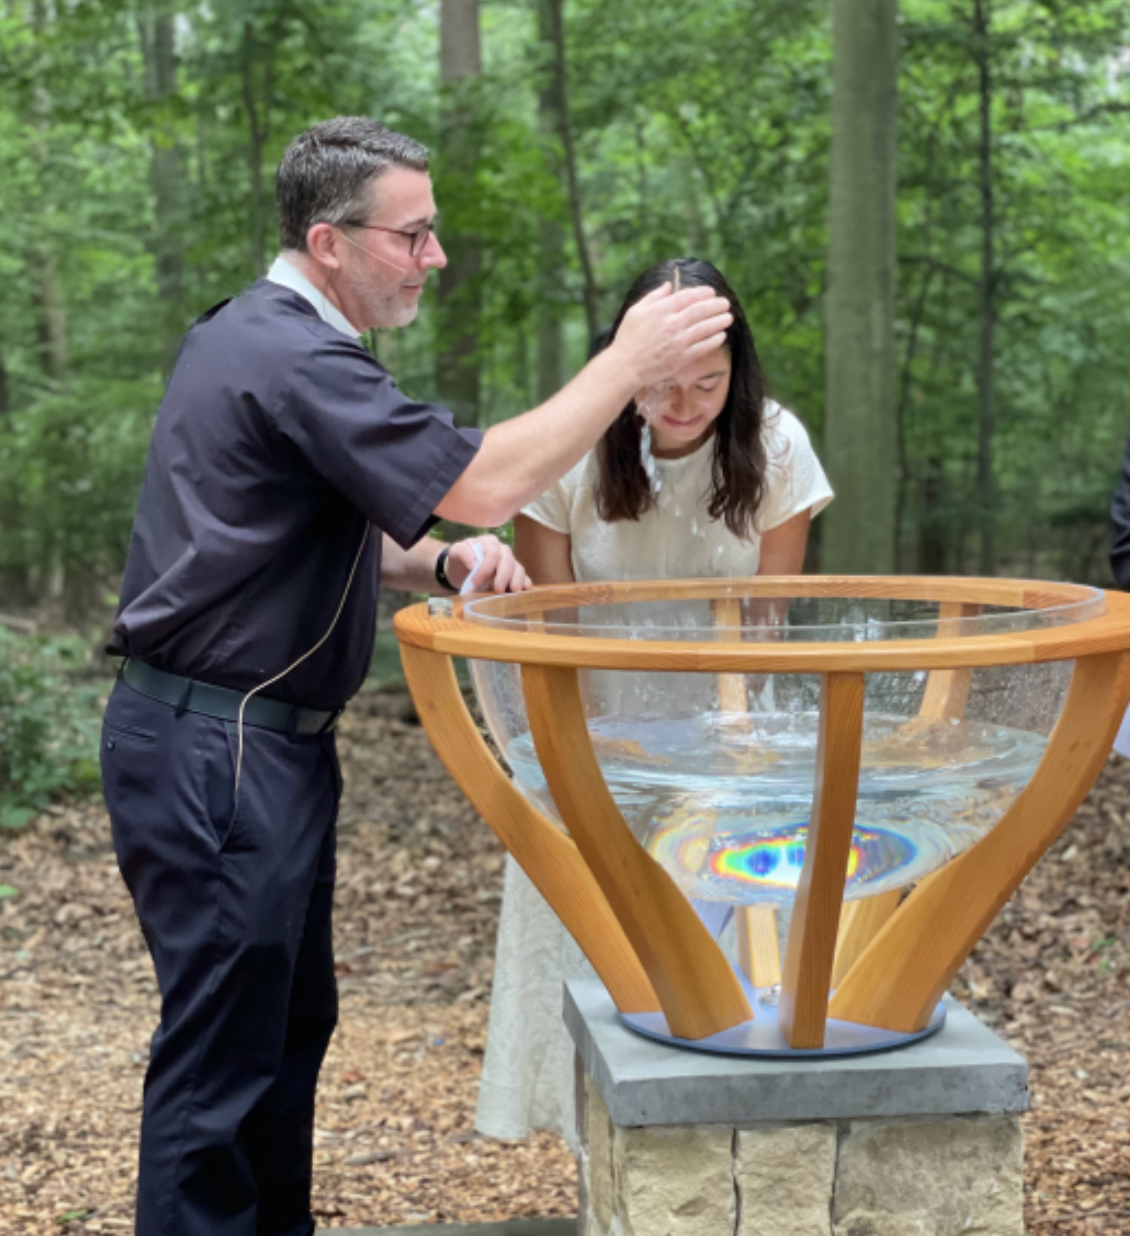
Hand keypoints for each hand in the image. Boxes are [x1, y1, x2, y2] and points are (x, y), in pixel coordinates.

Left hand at [444, 535, 531, 593]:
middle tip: (498, 590)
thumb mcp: (456, 553)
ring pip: (518, 568)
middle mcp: (502, 550)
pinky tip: (524, 591)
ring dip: (517, 580)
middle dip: (503, 576)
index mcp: (489, 542)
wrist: (461, 572)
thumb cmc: (459, 561)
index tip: (475, 582)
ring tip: (513, 592)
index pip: (492, 553)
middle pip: (508, 561)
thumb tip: (474, 564)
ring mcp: (510, 562)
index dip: (486, 568)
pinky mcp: (514, 575)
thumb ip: (463, 553)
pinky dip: (525, 583)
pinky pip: (524, 577)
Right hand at [610, 284, 732, 387]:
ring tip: (729, 317)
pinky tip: (721, 335)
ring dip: (719, 321)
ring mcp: (679, 341)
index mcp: (661, 310)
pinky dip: (714, 340)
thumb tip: (669, 285)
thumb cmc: (628, 338)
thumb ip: (654, 296)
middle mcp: (673, 323)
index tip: (711, 292)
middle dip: (716, 305)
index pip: (688, 297)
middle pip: (700, 310)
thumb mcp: (636, 311)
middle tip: (725, 303)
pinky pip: (703, 347)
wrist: (625, 366)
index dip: (702, 293)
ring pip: (705, 328)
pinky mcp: (682, 357)